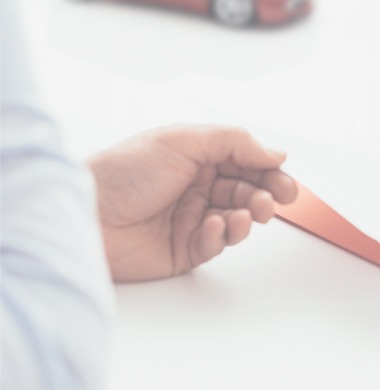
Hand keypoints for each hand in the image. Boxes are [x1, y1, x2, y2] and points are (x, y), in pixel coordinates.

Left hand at [87, 125, 297, 281]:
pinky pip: (217, 244)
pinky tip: (213, 225)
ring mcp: (191, 218)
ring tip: (248, 214)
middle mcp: (196, 187)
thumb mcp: (182, 140)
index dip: (269, 171)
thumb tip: (275, 151)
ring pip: (238, 219)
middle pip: (247, 192)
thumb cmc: (121, 172)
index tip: (286, 180)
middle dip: (265, 195)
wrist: (84, 214)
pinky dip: (222, 235)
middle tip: (276, 200)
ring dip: (249, 216)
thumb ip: (234, 142)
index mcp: (196, 157)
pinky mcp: (184, 249)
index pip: (246, 163)